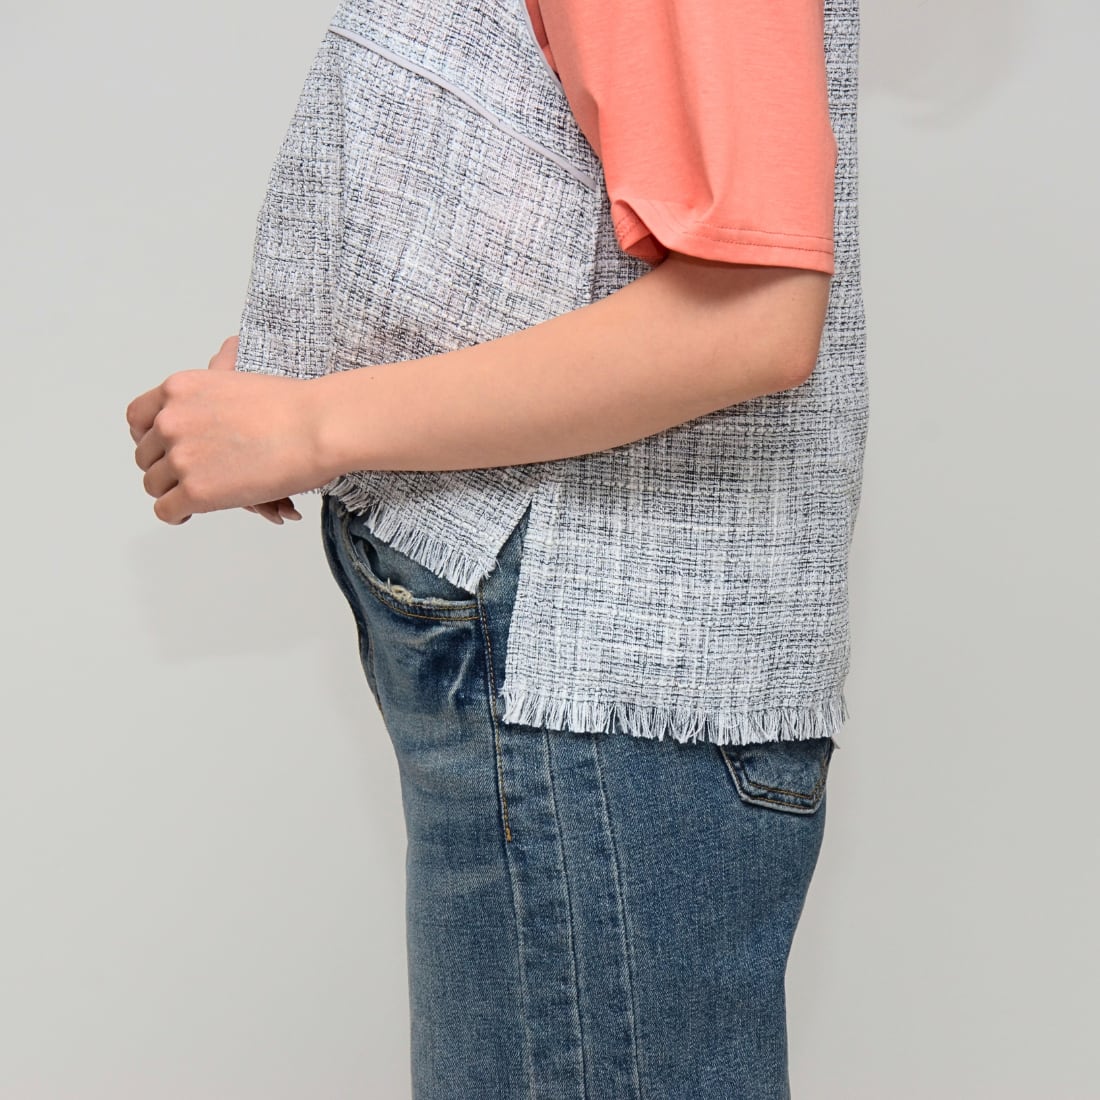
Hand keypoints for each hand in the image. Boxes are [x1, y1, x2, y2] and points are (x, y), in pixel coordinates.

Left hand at [126, 335, 329, 524]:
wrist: (317, 428)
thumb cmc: (293, 406)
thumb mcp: (242, 376)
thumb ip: (222, 369)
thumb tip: (228, 348)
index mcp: (178, 390)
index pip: (137, 419)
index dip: (151, 439)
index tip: (167, 450)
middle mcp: (171, 421)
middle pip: (145, 456)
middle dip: (166, 468)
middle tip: (192, 475)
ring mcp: (181, 457)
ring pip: (154, 485)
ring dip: (174, 492)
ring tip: (199, 494)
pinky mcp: (195, 491)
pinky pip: (167, 510)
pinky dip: (179, 514)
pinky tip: (193, 512)